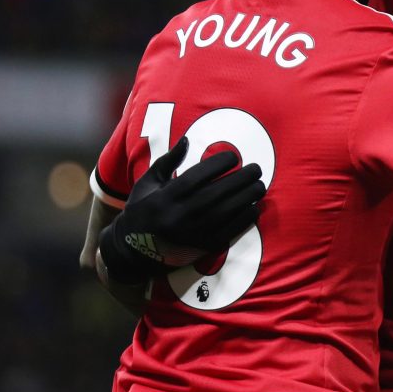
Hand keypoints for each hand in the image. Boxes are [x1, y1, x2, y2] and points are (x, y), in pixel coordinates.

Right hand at [98, 137, 265, 283]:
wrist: (133, 252)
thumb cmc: (142, 210)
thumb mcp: (148, 184)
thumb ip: (168, 161)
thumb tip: (186, 139)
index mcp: (165, 198)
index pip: (196, 177)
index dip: (218, 165)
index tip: (234, 157)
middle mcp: (179, 216)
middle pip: (216, 194)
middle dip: (240, 179)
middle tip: (256, 169)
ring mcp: (191, 234)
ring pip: (226, 213)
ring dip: (246, 197)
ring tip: (259, 185)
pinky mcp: (201, 248)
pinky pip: (228, 232)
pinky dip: (244, 219)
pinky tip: (254, 207)